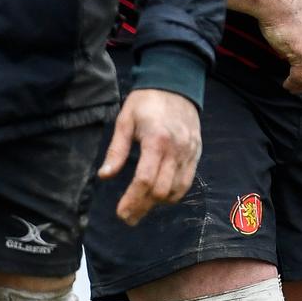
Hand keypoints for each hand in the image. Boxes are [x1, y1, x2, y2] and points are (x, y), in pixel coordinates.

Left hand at [98, 87, 200, 224]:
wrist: (176, 84)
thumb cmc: (146, 102)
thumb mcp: (125, 120)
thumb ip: (116, 150)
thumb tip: (104, 176)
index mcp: (156, 140)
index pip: (144, 180)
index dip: (132, 200)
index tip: (121, 213)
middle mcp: (176, 149)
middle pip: (160, 190)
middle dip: (143, 207)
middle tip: (128, 216)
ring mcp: (189, 152)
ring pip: (176, 190)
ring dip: (158, 203)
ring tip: (142, 207)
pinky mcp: (196, 152)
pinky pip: (187, 182)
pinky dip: (173, 193)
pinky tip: (159, 195)